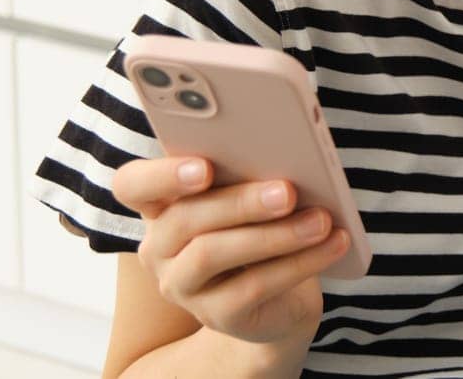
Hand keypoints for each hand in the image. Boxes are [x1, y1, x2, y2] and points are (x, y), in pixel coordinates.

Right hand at [111, 156, 350, 346]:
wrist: (280, 297)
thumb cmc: (263, 224)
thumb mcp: (251, 193)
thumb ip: (250, 169)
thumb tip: (287, 148)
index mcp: (161, 204)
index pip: (132, 184)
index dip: (161, 175)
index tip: (203, 167)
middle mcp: (159, 246)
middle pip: (185, 218)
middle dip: (240, 202)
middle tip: (288, 190)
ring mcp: (181, 285)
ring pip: (214, 253)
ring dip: (274, 234)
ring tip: (319, 219)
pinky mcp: (215, 315)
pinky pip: (253, 287)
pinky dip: (298, 262)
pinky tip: (331, 243)